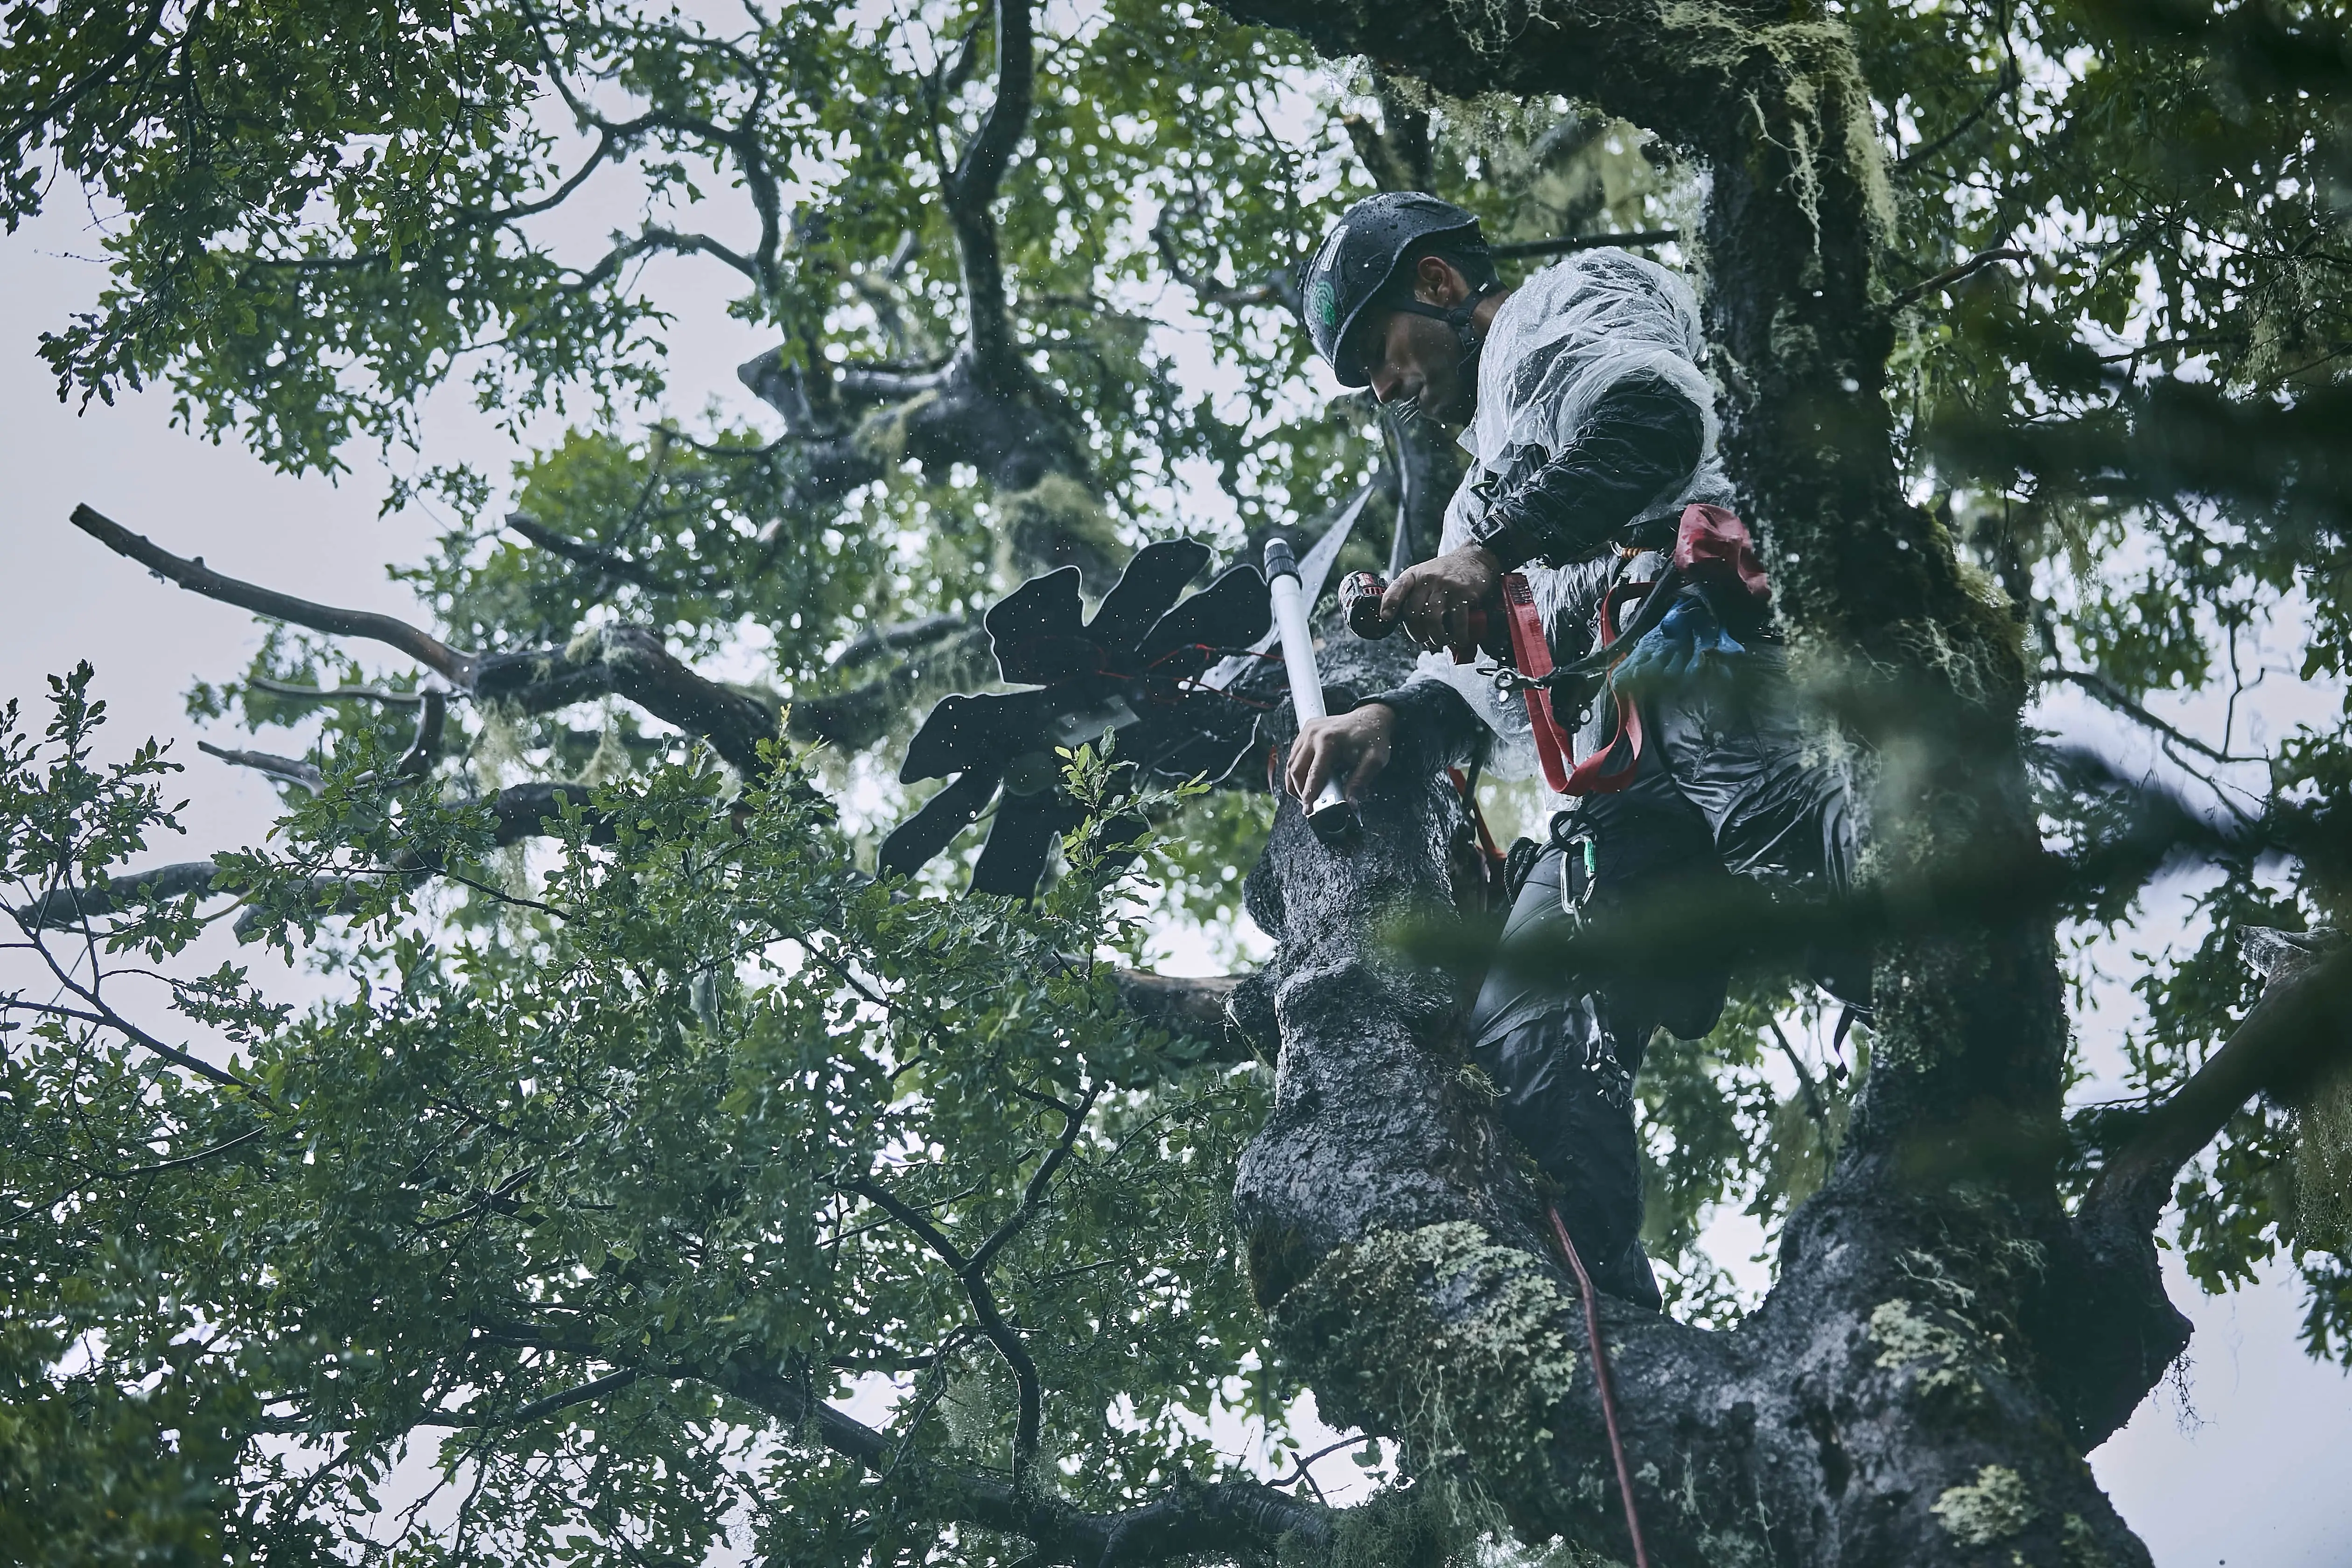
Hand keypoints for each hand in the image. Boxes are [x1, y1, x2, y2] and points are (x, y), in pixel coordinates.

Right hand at [1287, 703, 1396, 804]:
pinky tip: (1306, 780)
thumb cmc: (1373, 737)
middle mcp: (1313, 734)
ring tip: (1306, 795)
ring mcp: (1307, 731)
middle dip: (1300, 791)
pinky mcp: (1305, 732)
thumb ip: (1360, 782)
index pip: (1313, 774)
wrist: (1371, 717)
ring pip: (1290, 764)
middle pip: (1295, 770)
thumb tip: (1350, 803)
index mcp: (1329, 741)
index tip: (1309, 810)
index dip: (1309, 795)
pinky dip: (1297, 771)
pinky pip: (1294, 756)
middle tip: (1309, 805)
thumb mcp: (1373, 761)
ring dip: (1295, 782)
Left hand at [1378, 544, 1502, 654]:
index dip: (1389, 603)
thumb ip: (1412, 593)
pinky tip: (1459, 639)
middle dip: (1417, 633)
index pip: (1397, 588)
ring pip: (1432, 621)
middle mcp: (1428, 579)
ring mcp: (1446, 586)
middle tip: (1424, 640)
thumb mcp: (1423, 575)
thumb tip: (1405, 622)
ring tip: (1440, 641)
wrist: (1474, 559)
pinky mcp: (1463, 594)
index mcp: (1414, 575)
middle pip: (1413, 613)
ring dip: (1436, 638)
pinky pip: (1457, 622)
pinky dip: (1458, 636)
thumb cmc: (1445, 573)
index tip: (1386, 617)